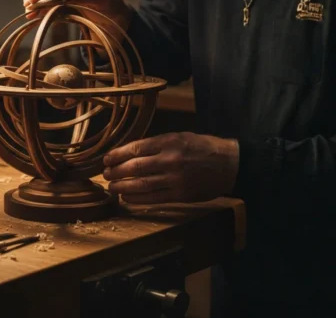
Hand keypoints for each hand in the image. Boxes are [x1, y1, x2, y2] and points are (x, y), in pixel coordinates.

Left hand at [102, 132, 239, 203]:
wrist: (230, 164)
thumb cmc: (204, 148)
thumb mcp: (181, 137)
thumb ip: (158, 144)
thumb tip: (131, 152)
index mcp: (169, 142)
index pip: (136, 148)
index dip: (117, 155)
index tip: (106, 159)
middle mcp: (170, 160)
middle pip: (135, 167)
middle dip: (116, 172)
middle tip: (105, 174)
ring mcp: (175, 179)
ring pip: (141, 185)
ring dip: (123, 187)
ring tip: (112, 187)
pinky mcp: (181, 195)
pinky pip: (154, 198)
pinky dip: (138, 199)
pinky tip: (127, 198)